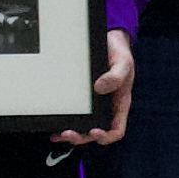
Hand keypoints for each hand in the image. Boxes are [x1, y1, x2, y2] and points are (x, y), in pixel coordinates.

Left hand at [62, 28, 132, 149]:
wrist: (109, 41)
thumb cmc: (119, 54)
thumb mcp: (123, 63)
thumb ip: (115, 76)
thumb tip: (99, 88)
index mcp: (119, 103)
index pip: (116, 129)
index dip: (106, 135)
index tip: (94, 131)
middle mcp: (106, 108)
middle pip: (95, 133)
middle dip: (82, 137)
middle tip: (68, 133)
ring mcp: (94, 105)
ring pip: (83, 127)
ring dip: (71, 134)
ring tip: (59, 134)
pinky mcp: (82, 98)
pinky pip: (75, 114)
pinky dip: (65, 122)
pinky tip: (55, 125)